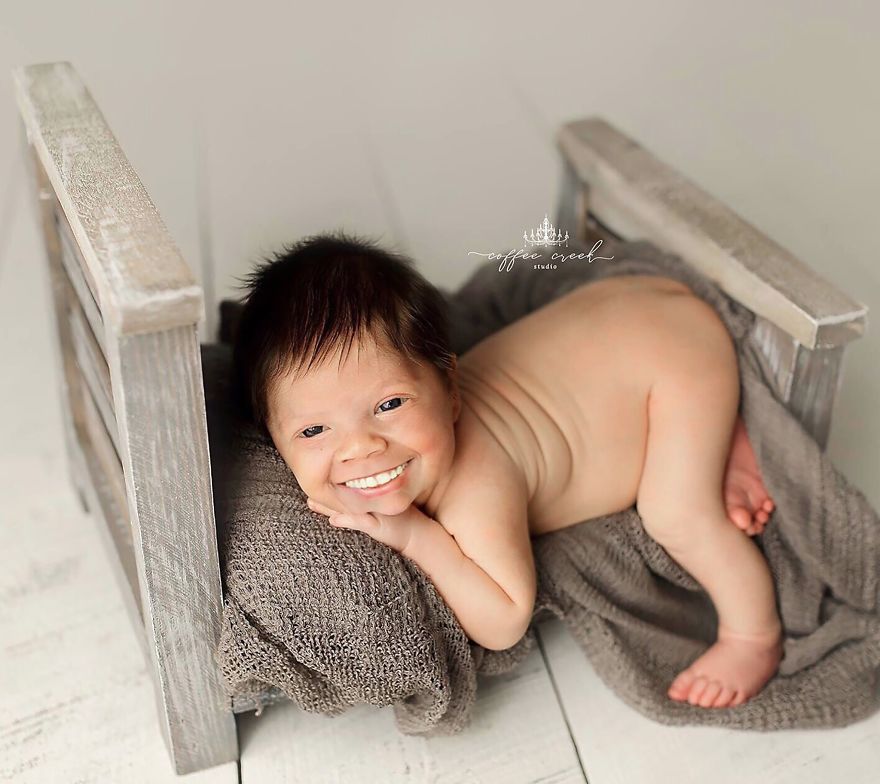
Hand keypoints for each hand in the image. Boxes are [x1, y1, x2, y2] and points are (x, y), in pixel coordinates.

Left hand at [306, 496, 423, 553]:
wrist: (419, 534)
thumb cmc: (401, 522)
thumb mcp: (383, 512)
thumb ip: (365, 509)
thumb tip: (339, 512)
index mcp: (372, 496)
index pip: (347, 488)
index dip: (330, 485)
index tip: (312, 481)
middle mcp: (371, 501)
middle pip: (342, 496)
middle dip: (323, 495)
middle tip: (305, 492)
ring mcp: (374, 512)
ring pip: (347, 507)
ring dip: (328, 506)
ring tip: (311, 503)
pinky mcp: (377, 526)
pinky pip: (359, 522)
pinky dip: (346, 520)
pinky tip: (334, 520)